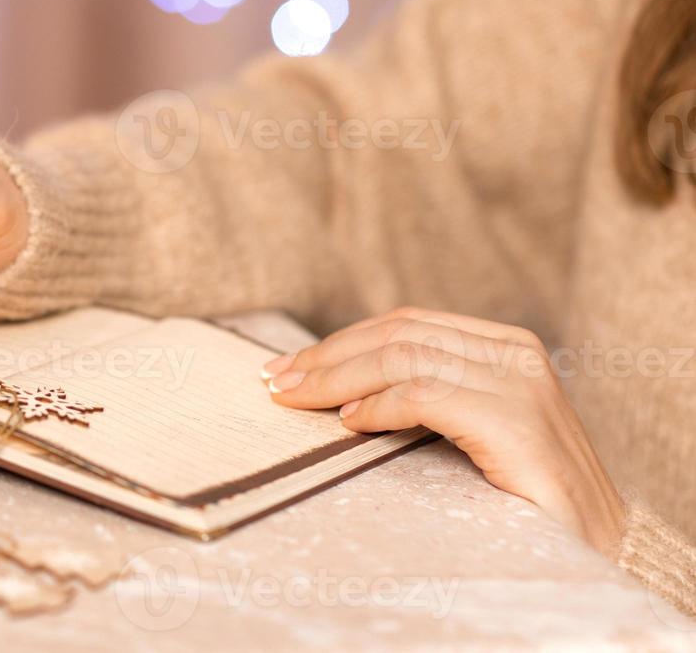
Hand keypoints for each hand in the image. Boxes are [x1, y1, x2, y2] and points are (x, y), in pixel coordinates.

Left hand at [261, 307, 626, 554]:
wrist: (595, 546)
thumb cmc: (520, 493)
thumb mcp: (471, 427)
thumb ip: (426, 394)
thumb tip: (337, 387)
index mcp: (504, 344)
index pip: (405, 324)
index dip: (339, 341)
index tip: (287, 366)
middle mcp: (515, 353)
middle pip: (397, 333)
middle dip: (327, 355)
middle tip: (275, 380)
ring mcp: (519, 383)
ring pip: (403, 357)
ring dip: (338, 377)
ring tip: (297, 399)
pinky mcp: (514, 420)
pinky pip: (425, 395)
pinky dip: (378, 406)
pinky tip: (349, 424)